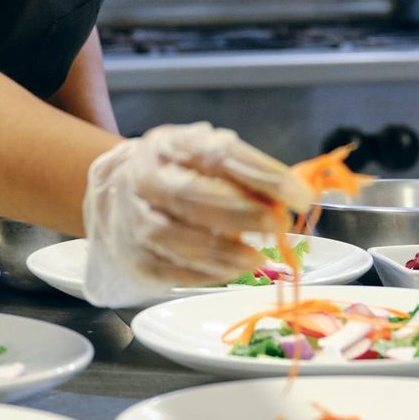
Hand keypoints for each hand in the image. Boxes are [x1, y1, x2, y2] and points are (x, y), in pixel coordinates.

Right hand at [82, 122, 311, 305]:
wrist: (119, 193)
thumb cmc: (180, 173)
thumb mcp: (209, 157)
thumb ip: (248, 173)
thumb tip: (294, 196)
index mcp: (170, 145)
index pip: (218, 155)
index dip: (261, 174)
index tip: (299, 195)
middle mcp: (144, 177)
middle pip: (188, 195)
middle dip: (239, 213)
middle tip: (277, 225)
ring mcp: (133, 218)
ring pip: (172, 237)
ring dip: (221, 251)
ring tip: (257, 258)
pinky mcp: (133, 256)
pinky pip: (166, 270)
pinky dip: (203, 273)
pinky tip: (231, 270)